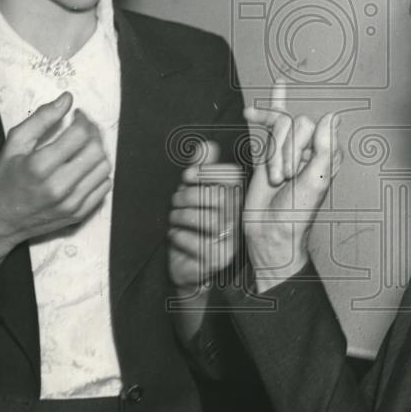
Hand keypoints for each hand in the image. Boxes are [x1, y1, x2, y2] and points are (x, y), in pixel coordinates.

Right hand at [0, 92, 112, 280]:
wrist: (2, 220)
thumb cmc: (6, 179)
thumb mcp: (15, 143)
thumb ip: (41, 118)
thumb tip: (67, 99)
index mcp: (40, 167)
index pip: (79, 135)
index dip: (83, 119)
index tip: (78, 115)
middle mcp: (59, 187)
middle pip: (96, 151)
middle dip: (94, 133)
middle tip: (84, 128)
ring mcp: (71, 203)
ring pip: (104, 168)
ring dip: (99, 151)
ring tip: (85, 146)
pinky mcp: (80, 213)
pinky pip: (104, 186)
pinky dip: (99, 172)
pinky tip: (85, 167)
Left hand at [168, 140, 243, 294]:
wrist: (187, 266)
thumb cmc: (192, 226)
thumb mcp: (194, 194)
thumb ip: (201, 170)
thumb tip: (206, 144)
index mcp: (235, 199)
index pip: (233, 177)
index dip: (208, 172)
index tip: (186, 176)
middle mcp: (237, 220)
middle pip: (218, 197)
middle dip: (189, 195)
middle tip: (175, 200)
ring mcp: (230, 241)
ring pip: (208, 220)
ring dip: (181, 216)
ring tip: (173, 218)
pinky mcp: (217, 260)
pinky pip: (197, 244)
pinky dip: (179, 236)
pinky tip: (174, 235)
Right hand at [242, 81, 341, 291]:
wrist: (270, 231)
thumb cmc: (295, 213)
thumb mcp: (315, 182)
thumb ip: (325, 149)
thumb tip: (333, 116)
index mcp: (328, 153)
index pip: (310, 126)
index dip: (295, 148)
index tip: (291, 174)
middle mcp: (312, 147)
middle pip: (292, 123)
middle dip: (282, 152)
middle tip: (282, 179)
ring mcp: (291, 148)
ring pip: (277, 125)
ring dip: (272, 154)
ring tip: (274, 177)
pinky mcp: (271, 150)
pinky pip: (274, 120)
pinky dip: (276, 102)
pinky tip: (279, 85)